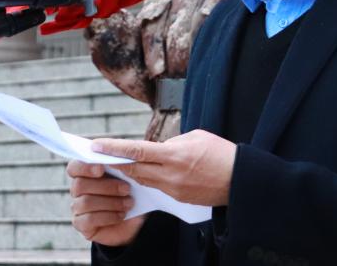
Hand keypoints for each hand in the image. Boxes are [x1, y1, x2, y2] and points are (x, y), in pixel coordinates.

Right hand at [67, 160, 145, 246]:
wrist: (137, 218)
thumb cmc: (132, 191)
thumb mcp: (130, 176)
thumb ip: (120, 163)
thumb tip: (113, 150)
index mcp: (86, 172)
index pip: (74, 166)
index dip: (85, 167)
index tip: (101, 169)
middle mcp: (78, 189)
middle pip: (79, 185)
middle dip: (106, 186)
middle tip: (127, 188)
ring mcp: (77, 207)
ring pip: (85, 203)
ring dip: (111, 202)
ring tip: (129, 203)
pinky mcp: (81, 224)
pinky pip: (88, 220)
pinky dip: (108, 217)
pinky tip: (122, 215)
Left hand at [93, 130, 236, 206]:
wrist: (240, 179)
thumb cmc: (221, 153)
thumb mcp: (196, 137)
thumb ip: (173, 143)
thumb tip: (158, 149)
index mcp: (174, 155)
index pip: (137, 151)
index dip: (114, 148)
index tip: (96, 145)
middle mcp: (170, 174)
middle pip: (134, 169)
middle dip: (116, 162)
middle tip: (100, 155)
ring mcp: (174, 189)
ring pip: (143, 180)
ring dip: (131, 171)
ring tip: (118, 163)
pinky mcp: (179, 198)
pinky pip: (157, 187)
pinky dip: (148, 179)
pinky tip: (144, 173)